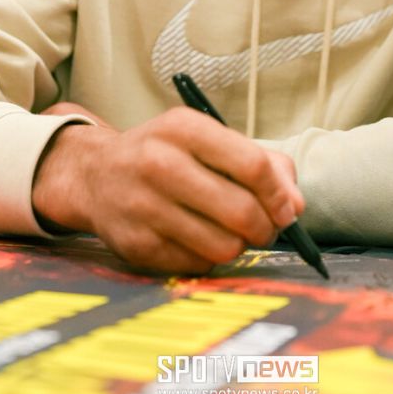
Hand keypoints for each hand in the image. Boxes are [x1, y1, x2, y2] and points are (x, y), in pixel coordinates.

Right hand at [32, 104, 303, 274]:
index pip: (252, 165)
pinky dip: (207, 258)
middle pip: (242, 211)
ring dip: (238, 246)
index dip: (279, 194)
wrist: (96, 175)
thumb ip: (260, 163)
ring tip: (229, 233)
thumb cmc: (166, 154)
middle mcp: (160, 164)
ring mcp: (144, 206)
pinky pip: (197, 265)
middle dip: (266, 228)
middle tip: (264, 229)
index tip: (288, 209)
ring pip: (224, 246)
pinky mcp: (136, 245)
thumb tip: (295, 206)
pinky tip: (196, 239)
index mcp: (184, 128)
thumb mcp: (206, 138)